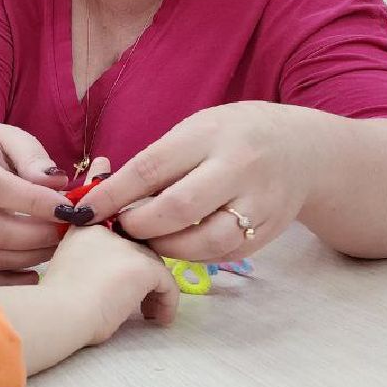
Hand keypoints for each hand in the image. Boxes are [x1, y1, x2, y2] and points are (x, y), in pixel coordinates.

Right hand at [0, 123, 71, 270]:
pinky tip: (41, 260)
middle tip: (66, 229)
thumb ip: (33, 158)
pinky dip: (18, 269)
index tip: (66, 208)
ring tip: (59, 242)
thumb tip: (55, 181)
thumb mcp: (13, 139)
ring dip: (30, 253)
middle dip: (36, 234)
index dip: (34, 202)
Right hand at [45, 224, 178, 344]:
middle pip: (138, 250)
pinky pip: (167, 283)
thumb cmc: (57, 305)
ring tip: (149, 313)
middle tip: (138, 304)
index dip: (123, 263)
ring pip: (154, 266)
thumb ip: (88, 265)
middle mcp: (106, 231)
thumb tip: (110, 281)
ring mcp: (126, 247)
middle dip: (141, 278)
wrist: (59, 314)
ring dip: (155, 290)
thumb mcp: (68, 271)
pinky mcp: (143, 266)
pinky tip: (159, 319)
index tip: (122, 286)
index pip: (116, 240)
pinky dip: (167, 302)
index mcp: (83, 229)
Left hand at [78, 101, 312, 261]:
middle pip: (177, 209)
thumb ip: (158, 162)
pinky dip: (194, 255)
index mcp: (210, 135)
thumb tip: (106, 196)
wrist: (302, 149)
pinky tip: (180, 243)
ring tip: (150, 238)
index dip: (112, 195)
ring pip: (203, 242)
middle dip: (139, 225)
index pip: (150, 168)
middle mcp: (238, 168)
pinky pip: (223, 254)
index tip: (84, 211)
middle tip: (122, 228)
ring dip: (166, 247)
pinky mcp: (268, 232)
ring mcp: (258, 203)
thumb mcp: (196, 131)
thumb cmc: (232, 136)